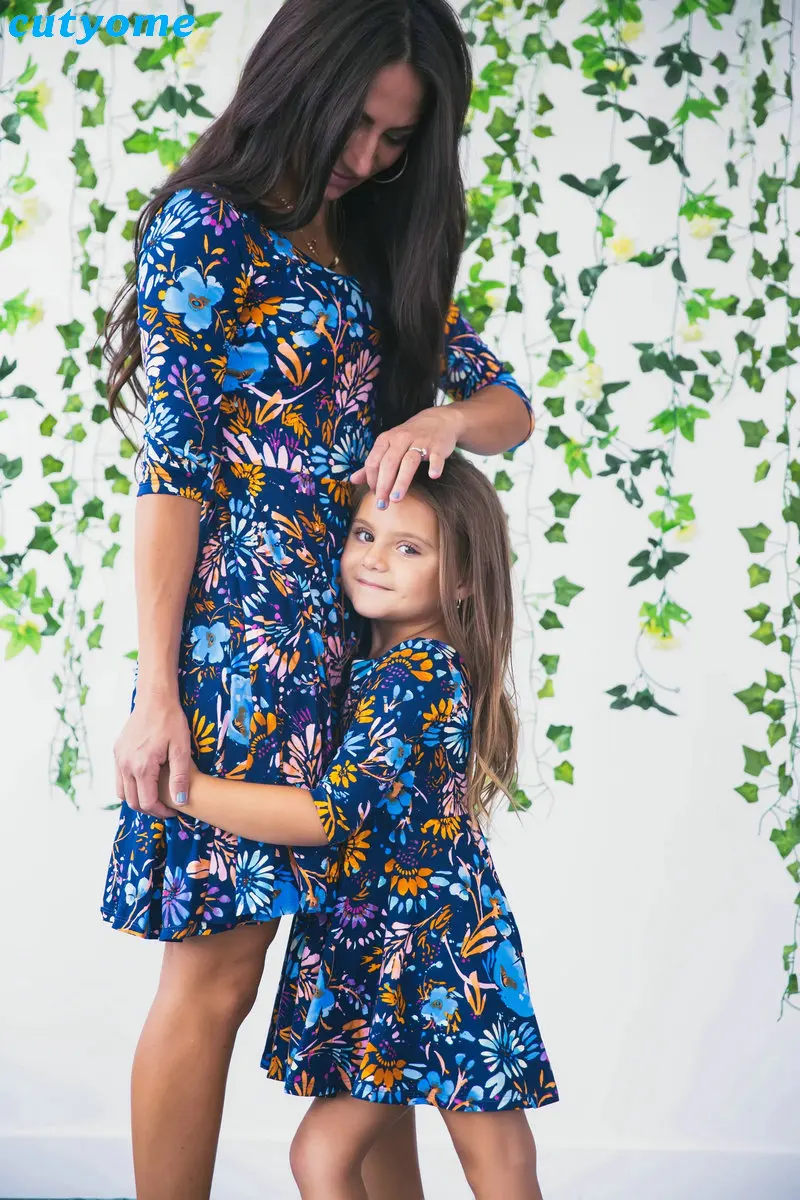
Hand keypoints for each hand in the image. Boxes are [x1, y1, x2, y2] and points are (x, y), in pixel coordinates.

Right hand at [114, 695, 191, 819]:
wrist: (154, 699)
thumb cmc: (171, 722)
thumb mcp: (181, 749)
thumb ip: (180, 777)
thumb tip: (180, 802)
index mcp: (142, 767)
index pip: (148, 802)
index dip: (162, 812)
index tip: (174, 812)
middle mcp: (125, 766)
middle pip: (133, 801)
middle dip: (150, 809)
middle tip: (167, 807)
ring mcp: (119, 759)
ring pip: (122, 792)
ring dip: (137, 799)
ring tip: (156, 796)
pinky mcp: (117, 752)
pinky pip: (119, 778)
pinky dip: (130, 786)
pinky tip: (146, 781)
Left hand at [350, 405, 461, 505]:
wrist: (439, 420)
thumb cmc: (410, 437)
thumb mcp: (388, 446)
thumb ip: (372, 464)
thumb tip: (352, 480)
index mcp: (386, 439)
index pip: (373, 461)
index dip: (372, 480)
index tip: (375, 495)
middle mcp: (401, 439)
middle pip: (389, 463)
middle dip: (383, 485)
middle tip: (381, 505)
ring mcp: (420, 442)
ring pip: (409, 461)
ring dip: (402, 480)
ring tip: (396, 499)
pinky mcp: (437, 446)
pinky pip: (435, 456)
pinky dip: (434, 465)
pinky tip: (433, 476)